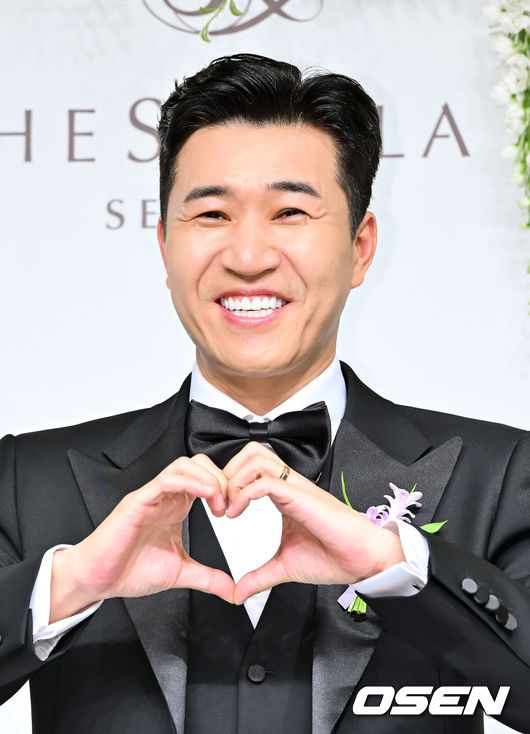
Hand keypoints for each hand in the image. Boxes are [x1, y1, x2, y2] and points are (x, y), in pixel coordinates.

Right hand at [50, 454, 234, 621]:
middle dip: (220, 478)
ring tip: (218, 500)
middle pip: (198, 463)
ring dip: (207, 477)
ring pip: (183, 465)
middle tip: (228, 505)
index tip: (234, 511)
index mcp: (176, 506)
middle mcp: (165, 497)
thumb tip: (232, 590)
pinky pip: (165, 480)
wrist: (98, 580)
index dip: (225, 488)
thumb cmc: (129, 570)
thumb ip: (208, 578)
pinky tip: (204, 495)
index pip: (206, 478)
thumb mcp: (180, 573)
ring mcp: (151, 496)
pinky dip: (188, 482)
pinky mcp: (138, 501)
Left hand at [223, 442, 404, 604]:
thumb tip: (237, 593)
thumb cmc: (333, 556)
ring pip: (257, 457)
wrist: (363, 560)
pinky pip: (268, 481)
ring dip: (234, 479)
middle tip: (219, 503)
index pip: (250, 467)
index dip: (229, 482)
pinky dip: (245, 493)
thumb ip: (258, 576)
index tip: (219, 510)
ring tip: (227, 508)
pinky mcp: (302, 497)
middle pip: (251, 452)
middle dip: (228, 472)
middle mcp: (290, 484)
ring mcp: (296, 487)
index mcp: (285, 494)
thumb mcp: (284, 567)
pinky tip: (237, 513)